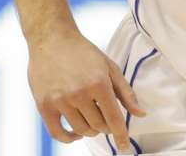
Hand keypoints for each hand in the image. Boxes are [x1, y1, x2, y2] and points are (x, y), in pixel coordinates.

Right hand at [28, 29, 146, 151]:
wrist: (52, 40)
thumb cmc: (84, 52)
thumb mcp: (110, 67)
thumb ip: (126, 93)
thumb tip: (141, 114)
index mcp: (99, 83)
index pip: (114, 118)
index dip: (121, 135)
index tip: (124, 147)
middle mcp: (79, 94)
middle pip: (98, 126)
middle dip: (106, 127)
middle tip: (106, 120)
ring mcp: (60, 101)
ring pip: (81, 130)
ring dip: (90, 131)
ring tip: (93, 121)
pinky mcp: (44, 105)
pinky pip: (57, 133)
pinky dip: (69, 138)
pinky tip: (76, 133)